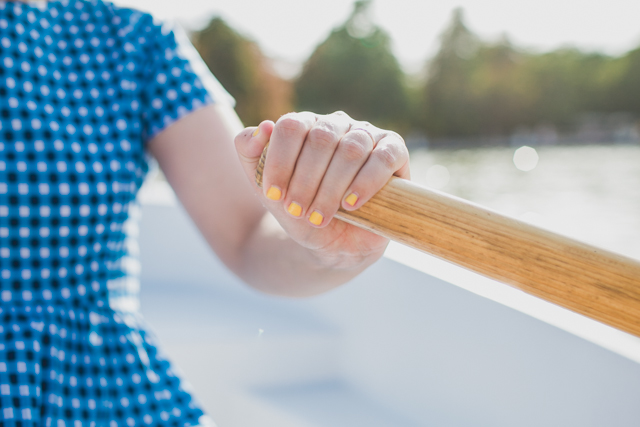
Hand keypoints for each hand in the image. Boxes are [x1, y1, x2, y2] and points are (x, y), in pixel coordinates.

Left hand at [234, 111, 409, 268]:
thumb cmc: (300, 209)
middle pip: (320, 139)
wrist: (332, 242)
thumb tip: (263, 127)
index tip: (274, 196)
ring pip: (351, 150)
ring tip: (319, 216)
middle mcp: (336, 124)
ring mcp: (367, 136)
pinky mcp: (395, 153)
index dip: (280, 161)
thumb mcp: (266, 187)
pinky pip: (384, 158)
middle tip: (298, 211)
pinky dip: (365, 183)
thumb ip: (250, 154)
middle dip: (305, 181)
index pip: (291, 126)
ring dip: (331, 188)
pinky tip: (350, 204)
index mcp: (305, 125)